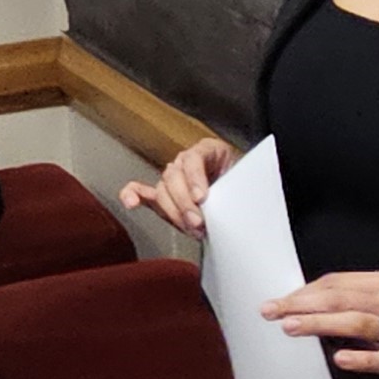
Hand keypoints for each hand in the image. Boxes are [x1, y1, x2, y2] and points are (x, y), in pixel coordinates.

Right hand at [122, 137, 236, 235]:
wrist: (244, 194)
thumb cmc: (245, 187)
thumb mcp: (247, 181)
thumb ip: (238, 188)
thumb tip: (234, 203)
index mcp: (209, 150)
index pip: (195, 159)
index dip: (195, 178)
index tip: (202, 197)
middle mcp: (187, 161)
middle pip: (174, 177)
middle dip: (184, 203)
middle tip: (198, 223)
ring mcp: (173, 177)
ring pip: (162, 190)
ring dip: (172, 211)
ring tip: (189, 228)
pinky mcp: (164, 194)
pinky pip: (143, 192)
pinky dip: (133, 196)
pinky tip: (131, 203)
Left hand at [265, 270, 378, 378]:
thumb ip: (353, 300)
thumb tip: (305, 302)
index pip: (338, 283)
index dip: (305, 291)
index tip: (279, 301)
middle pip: (342, 299)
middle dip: (302, 304)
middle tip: (273, 311)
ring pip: (358, 323)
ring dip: (321, 324)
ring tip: (292, 328)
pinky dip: (361, 358)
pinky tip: (339, 359)